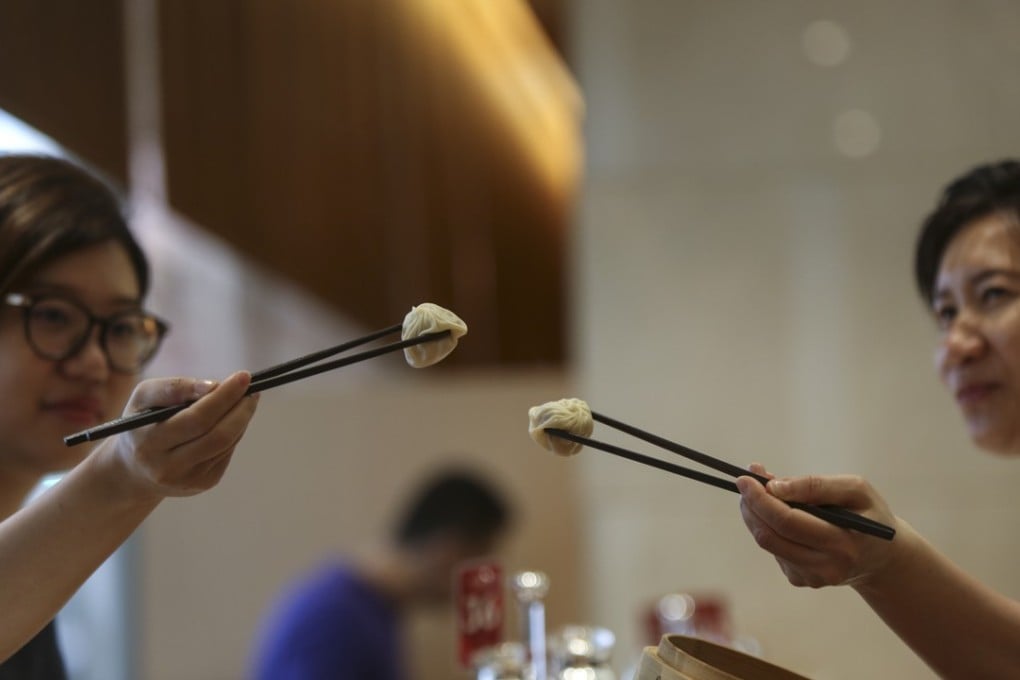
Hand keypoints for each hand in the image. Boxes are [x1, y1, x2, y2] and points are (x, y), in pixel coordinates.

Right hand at [98, 371, 258, 500]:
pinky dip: (234, 431)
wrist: (134, 469)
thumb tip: (213, 386)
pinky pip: (227, 452)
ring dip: (241, 418)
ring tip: (244, 399)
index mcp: (149, 443)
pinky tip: (230, 419)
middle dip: (241, 408)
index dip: (224, 397)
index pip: (196, 419)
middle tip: (253, 388)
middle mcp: (167, 468)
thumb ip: (174, 387)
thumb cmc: (142, 423)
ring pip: (227, 443)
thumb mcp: (144, 398)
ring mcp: (187, 480)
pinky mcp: (203, 484)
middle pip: (218, 435)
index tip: (244, 377)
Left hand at [737, 463, 899, 588]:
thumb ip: (816, 485)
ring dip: (754, 514)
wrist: (882, 556)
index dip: (761, 499)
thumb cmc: (869, 514)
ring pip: (767, 542)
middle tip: (745, 481)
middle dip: (751, 505)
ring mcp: (811, 577)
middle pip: (770, 535)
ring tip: (759, 491)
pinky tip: (778, 513)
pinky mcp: (800, 579)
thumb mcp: (856, 490)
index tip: (745, 478)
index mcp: (842, 543)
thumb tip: (775, 486)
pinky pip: (774, 549)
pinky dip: (768, 526)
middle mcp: (825, 567)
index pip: (787, 522)